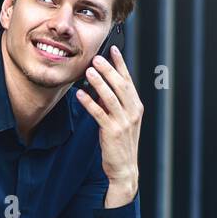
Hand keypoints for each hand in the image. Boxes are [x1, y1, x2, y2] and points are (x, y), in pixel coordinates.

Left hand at [76, 44, 142, 201]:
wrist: (124, 168)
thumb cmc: (120, 143)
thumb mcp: (120, 120)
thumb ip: (113, 103)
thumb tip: (101, 86)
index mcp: (136, 106)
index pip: (128, 80)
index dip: (121, 64)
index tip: (113, 49)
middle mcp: (133, 112)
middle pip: (120, 85)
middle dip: (109, 69)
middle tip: (97, 56)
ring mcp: (124, 122)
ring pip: (111, 97)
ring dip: (100, 82)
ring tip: (89, 70)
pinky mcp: (112, 132)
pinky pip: (99, 114)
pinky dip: (90, 102)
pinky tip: (80, 94)